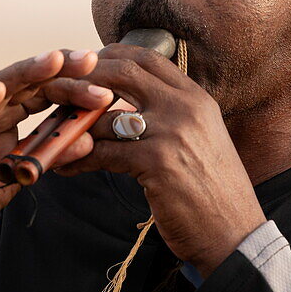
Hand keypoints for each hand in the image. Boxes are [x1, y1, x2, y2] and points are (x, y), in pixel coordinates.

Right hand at [0, 49, 112, 291]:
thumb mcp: (22, 177)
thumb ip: (51, 158)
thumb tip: (87, 141)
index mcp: (11, 115)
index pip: (48, 91)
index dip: (77, 85)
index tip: (109, 85)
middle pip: (30, 80)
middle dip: (61, 68)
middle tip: (92, 62)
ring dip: (27, 71)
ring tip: (54, 61)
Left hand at [55, 43, 265, 276]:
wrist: (234, 234)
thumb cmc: (211, 192)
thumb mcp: (198, 139)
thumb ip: (168, 115)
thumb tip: (123, 105)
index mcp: (195, 98)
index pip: (146, 57)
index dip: (109, 57)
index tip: (84, 69)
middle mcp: (185, 107)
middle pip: (122, 71)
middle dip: (84, 78)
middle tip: (59, 92)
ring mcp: (172, 132)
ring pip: (105, 114)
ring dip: (74, 125)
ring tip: (56, 136)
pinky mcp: (157, 161)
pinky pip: (103, 151)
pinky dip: (78, 158)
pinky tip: (65, 166)